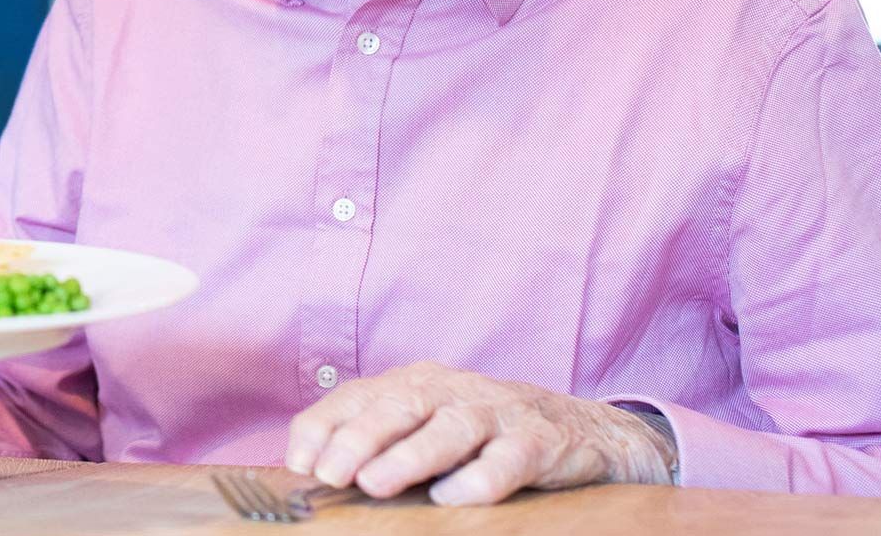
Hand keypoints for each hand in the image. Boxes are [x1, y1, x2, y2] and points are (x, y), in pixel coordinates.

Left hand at [284, 362, 677, 505]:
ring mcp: (498, 414)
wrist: (581, 430)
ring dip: (410, 456)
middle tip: (329, 474)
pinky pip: (508, 460)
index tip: (299, 463)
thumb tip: (313, 470)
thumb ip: (380, 440)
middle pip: (401, 405)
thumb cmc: (484, 433)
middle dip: (359, 438)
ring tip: (374, 483)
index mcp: (418, 383)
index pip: (359, 395)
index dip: (325, 426)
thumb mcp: (428, 425)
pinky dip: (479, 478)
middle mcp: (453, 390)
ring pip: (450, 429)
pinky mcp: (539, 443)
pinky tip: (452, 497)